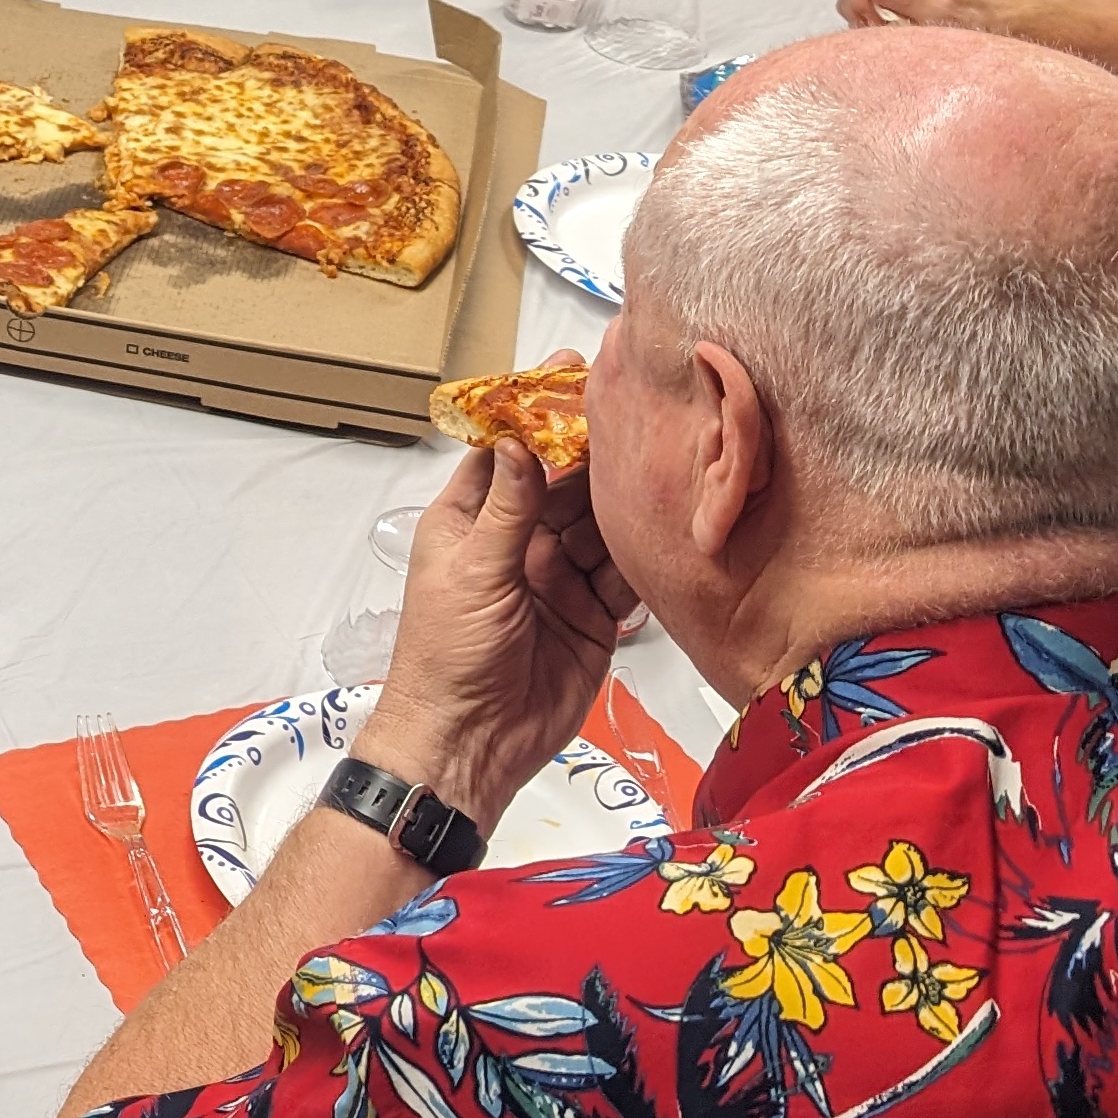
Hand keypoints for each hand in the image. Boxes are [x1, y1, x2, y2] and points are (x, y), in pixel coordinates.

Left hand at [354, 424, 637, 827]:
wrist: (470, 745)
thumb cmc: (447, 658)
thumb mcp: (472, 572)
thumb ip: (506, 510)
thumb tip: (520, 441)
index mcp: (471, 522)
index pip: (508, 452)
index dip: (536, 414)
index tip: (569, 371)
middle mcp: (518, 543)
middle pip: (564, 484)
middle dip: (596, 452)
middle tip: (641, 411)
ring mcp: (558, 578)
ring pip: (600, 524)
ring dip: (627, 499)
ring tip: (666, 459)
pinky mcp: (593, 616)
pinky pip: (625, 574)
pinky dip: (646, 554)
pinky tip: (671, 524)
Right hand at [836, 0, 1010, 30]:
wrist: (974, 22)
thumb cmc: (962, 15)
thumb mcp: (937, 8)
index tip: (874, 21)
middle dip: (858, 6)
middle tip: (878, 26)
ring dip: (859, 12)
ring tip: (883, 26)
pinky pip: (855, 0)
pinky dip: (862, 16)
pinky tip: (881, 25)